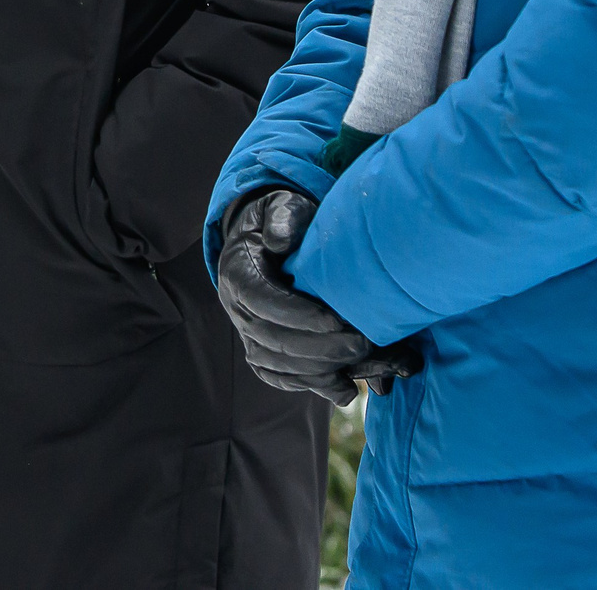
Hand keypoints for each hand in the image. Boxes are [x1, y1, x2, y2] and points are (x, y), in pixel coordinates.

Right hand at [215, 188, 422, 403]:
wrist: (269, 239)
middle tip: (361, 345)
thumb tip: (282, 241)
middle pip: (272, 338)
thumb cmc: (283, 221)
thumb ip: (284, 218)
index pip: (261, 300)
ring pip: (277, 364)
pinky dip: (311, 386)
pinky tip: (343, 390)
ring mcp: (246, 332)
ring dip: (319, 370)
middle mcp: (236, 307)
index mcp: (238, 271)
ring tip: (359, 365)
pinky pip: (280, 377)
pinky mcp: (261, 350)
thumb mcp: (283, 206)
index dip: (296, 314)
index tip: (335, 320)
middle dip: (318, 347)